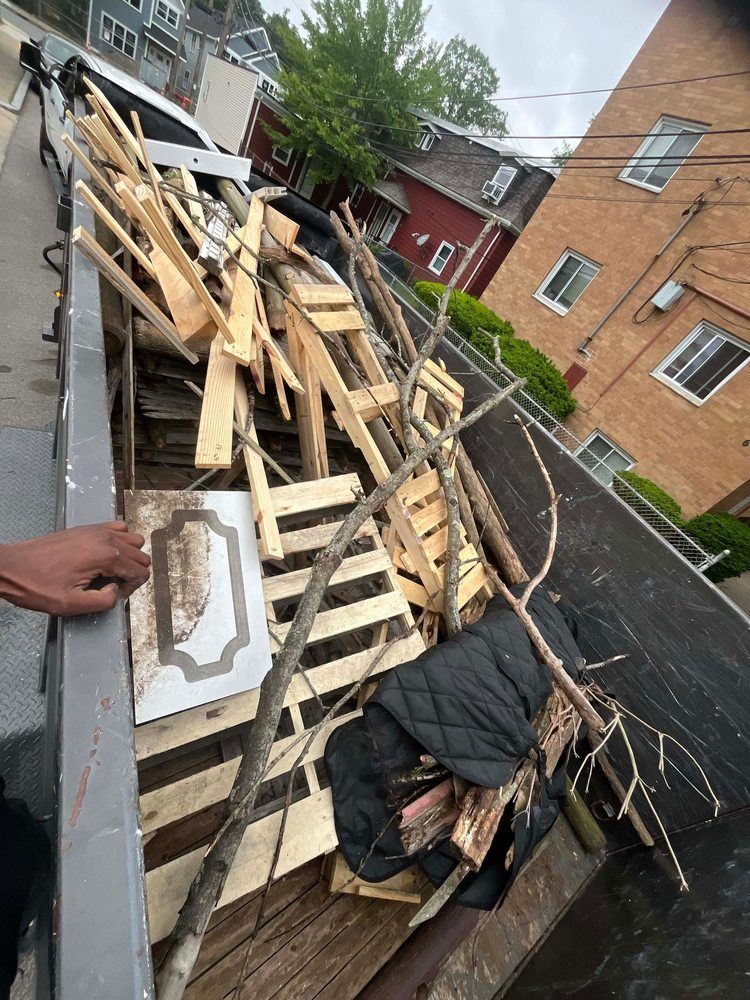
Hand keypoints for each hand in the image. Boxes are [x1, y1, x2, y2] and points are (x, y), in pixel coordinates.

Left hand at [0, 521, 150, 616]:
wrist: (13, 568)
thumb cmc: (36, 584)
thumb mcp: (71, 604)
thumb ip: (103, 602)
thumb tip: (116, 593)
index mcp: (104, 556)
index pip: (140, 571)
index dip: (131, 588)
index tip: (115, 594)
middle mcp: (103, 539)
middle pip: (140, 555)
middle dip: (133, 573)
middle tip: (114, 586)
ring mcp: (95, 531)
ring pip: (133, 539)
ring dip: (129, 557)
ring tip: (112, 571)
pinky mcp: (86, 528)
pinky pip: (117, 527)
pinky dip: (119, 541)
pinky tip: (106, 556)